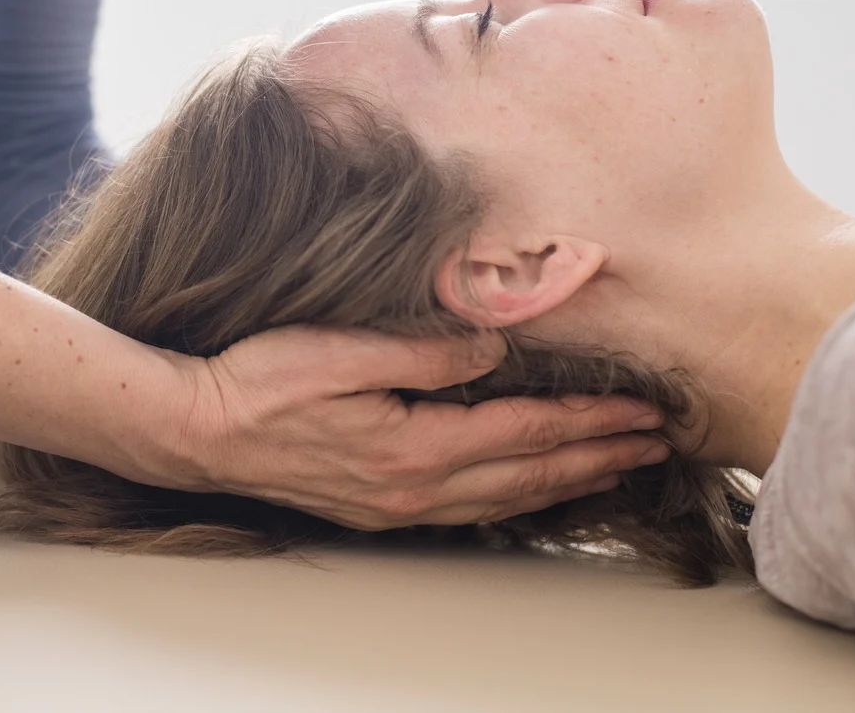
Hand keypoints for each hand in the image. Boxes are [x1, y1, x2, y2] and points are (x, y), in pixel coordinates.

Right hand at [165, 324, 669, 530]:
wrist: (198, 431)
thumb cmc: (261, 382)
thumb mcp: (344, 351)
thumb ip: (427, 352)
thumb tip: (497, 345)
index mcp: (415, 446)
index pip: (526, 432)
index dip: (589, 420)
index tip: (641, 410)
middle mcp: (416, 488)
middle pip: (530, 475)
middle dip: (598, 457)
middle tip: (656, 445)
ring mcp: (398, 505)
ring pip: (506, 500)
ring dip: (567, 482)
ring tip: (613, 467)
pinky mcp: (380, 507)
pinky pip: (471, 508)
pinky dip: (517, 497)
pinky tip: (531, 489)